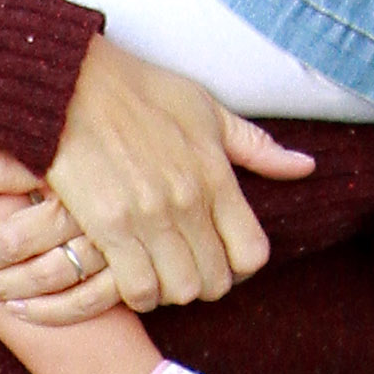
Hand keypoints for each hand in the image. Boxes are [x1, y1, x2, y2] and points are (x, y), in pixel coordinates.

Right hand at [0, 38, 315, 320]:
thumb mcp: (204, 107)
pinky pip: (137, 286)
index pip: (252, 254)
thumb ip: (255, 144)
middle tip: (179, 267)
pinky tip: (125, 273)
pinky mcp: (108, 224)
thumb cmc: (136, 90)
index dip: (238, 268)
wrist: (68, 82)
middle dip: (200, 281)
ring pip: (179, 291)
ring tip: (153, 272)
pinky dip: (135, 291)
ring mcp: (149, 216)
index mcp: (216, 175)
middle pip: (215, 281)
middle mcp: (189, 201)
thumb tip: (305, 167)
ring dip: (167, 290)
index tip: (217, 258)